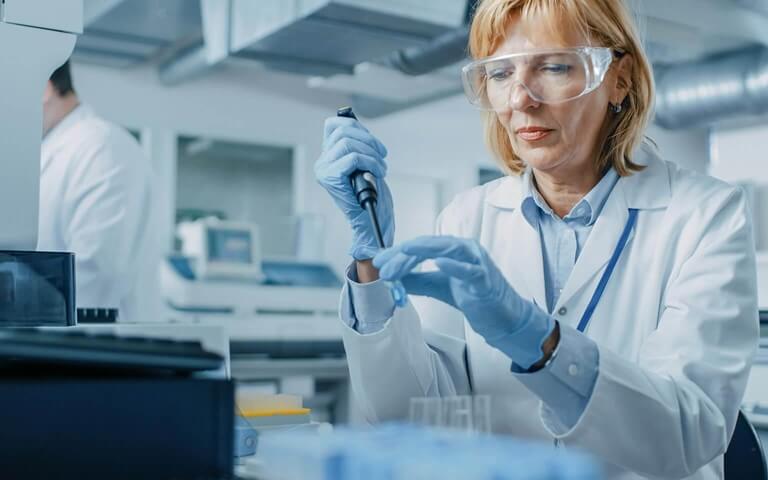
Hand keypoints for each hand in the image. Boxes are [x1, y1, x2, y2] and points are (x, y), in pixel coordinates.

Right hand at [315, 116, 393, 259]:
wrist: (371, 220)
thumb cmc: (371, 194)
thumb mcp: (364, 163)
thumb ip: (356, 144)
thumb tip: (353, 121)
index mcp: (328, 156)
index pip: (333, 125)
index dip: (355, 126)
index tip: (372, 141)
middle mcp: (322, 162)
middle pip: (344, 131)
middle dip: (370, 141)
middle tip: (382, 155)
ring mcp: (324, 170)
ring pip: (349, 143)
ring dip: (372, 154)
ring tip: (381, 168)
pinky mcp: (330, 178)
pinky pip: (353, 157)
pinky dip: (371, 163)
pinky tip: (378, 173)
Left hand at [373, 236, 554, 368]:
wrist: (504, 318)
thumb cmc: (475, 297)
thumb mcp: (439, 286)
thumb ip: (417, 280)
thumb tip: (391, 277)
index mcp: (454, 248)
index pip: (421, 246)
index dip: (398, 253)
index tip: (379, 263)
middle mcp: (466, 249)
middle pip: (429, 245)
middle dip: (403, 255)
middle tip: (383, 267)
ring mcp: (477, 262)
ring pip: (447, 250)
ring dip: (421, 253)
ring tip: (401, 256)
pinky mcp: (485, 280)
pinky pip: (469, 270)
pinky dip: (454, 265)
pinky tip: (438, 263)